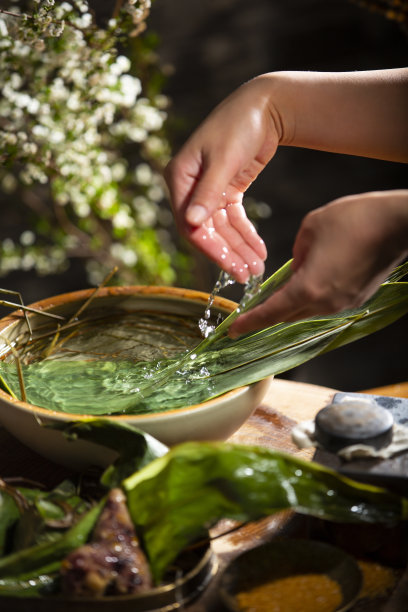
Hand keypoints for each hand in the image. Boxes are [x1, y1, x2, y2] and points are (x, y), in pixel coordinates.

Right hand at [164, 75, 280, 282]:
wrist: (265, 106)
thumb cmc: (240, 125)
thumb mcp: (224, 160)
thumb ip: (208, 193)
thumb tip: (192, 224)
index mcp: (180, 177)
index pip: (190, 223)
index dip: (210, 248)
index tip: (232, 267)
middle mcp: (190, 186)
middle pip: (207, 230)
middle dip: (229, 253)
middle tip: (248, 275)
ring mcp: (208, 190)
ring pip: (222, 228)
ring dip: (240, 248)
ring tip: (258, 268)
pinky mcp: (226, 190)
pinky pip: (234, 219)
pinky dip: (246, 234)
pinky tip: (258, 249)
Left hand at [229, 190, 407, 335]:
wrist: (399, 223)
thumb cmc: (354, 219)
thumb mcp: (311, 228)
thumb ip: (297, 253)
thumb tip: (297, 267)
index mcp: (308, 288)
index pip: (271, 312)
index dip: (249, 323)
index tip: (232, 331)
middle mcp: (325, 303)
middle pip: (287, 316)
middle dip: (266, 316)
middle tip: (247, 316)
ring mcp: (343, 304)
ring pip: (307, 310)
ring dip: (290, 304)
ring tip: (275, 295)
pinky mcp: (357, 298)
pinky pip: (325, 303)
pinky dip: (310, 297)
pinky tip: (307, 283)